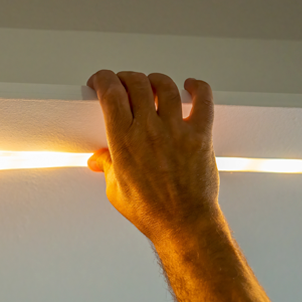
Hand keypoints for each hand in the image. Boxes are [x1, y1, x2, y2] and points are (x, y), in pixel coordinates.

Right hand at [85, 71, 220, 245]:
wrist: (183, 224)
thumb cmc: (150, 211)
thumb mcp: (116, 189)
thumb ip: (107, 167)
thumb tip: (98, 159)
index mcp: (123, 141)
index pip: (110, 93)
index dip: (103, 79)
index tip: (101, 81)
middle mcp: (148, 130)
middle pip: (135, 82)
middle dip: (126, 77)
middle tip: (124, 83)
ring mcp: (176, 130)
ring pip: (165, 86)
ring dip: (155, 80)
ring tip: (152, 84)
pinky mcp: (200, 134)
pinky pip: (203, 99)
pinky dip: (197, 87)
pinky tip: (191, 86)